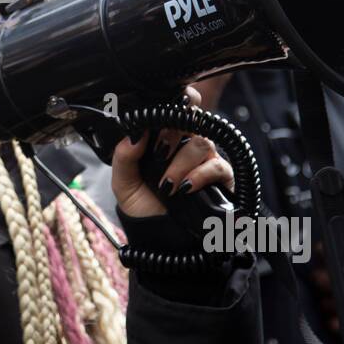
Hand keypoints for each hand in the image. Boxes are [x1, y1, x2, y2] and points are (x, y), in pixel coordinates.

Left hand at [111, 86, 233, 217]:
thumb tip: (133, 132)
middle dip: (171, 133)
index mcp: (162, 140)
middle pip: (189, 119)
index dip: (171, 105)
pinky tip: (186, 188)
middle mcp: (185, 145)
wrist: (159, 238)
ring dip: (181, 163)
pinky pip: (216, 166)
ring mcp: (204, 159)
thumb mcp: (123, 182)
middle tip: (158, 154)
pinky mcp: (221, 177)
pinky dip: (200, 175)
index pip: (172, 111)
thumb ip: (123, 155)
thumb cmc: (143, 207)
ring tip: (167, 185)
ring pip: (201, 142)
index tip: (156, 116)